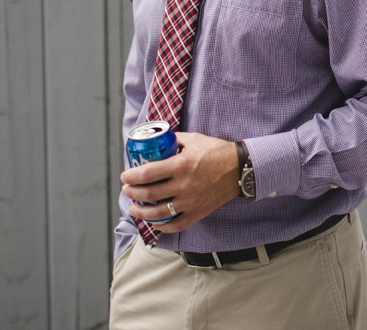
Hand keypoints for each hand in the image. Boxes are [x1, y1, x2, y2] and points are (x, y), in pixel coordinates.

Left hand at [121, 132, 240, 233]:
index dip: (131, 176)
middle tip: (127, 189)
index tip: (125, 176)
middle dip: (132, 192)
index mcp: (181, 165)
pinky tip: (155, 222)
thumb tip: (158, 141)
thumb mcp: (194, 139)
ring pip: (158, 213)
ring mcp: (190, 201)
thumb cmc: (218, 151)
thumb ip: (175, 140)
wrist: (240, 168)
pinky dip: (162, 227)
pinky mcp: (198, 212)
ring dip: (141, 212)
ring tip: (134, 208)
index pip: (147, 174)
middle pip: (148, 194)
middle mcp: (184, 185)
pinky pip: (176, 225)